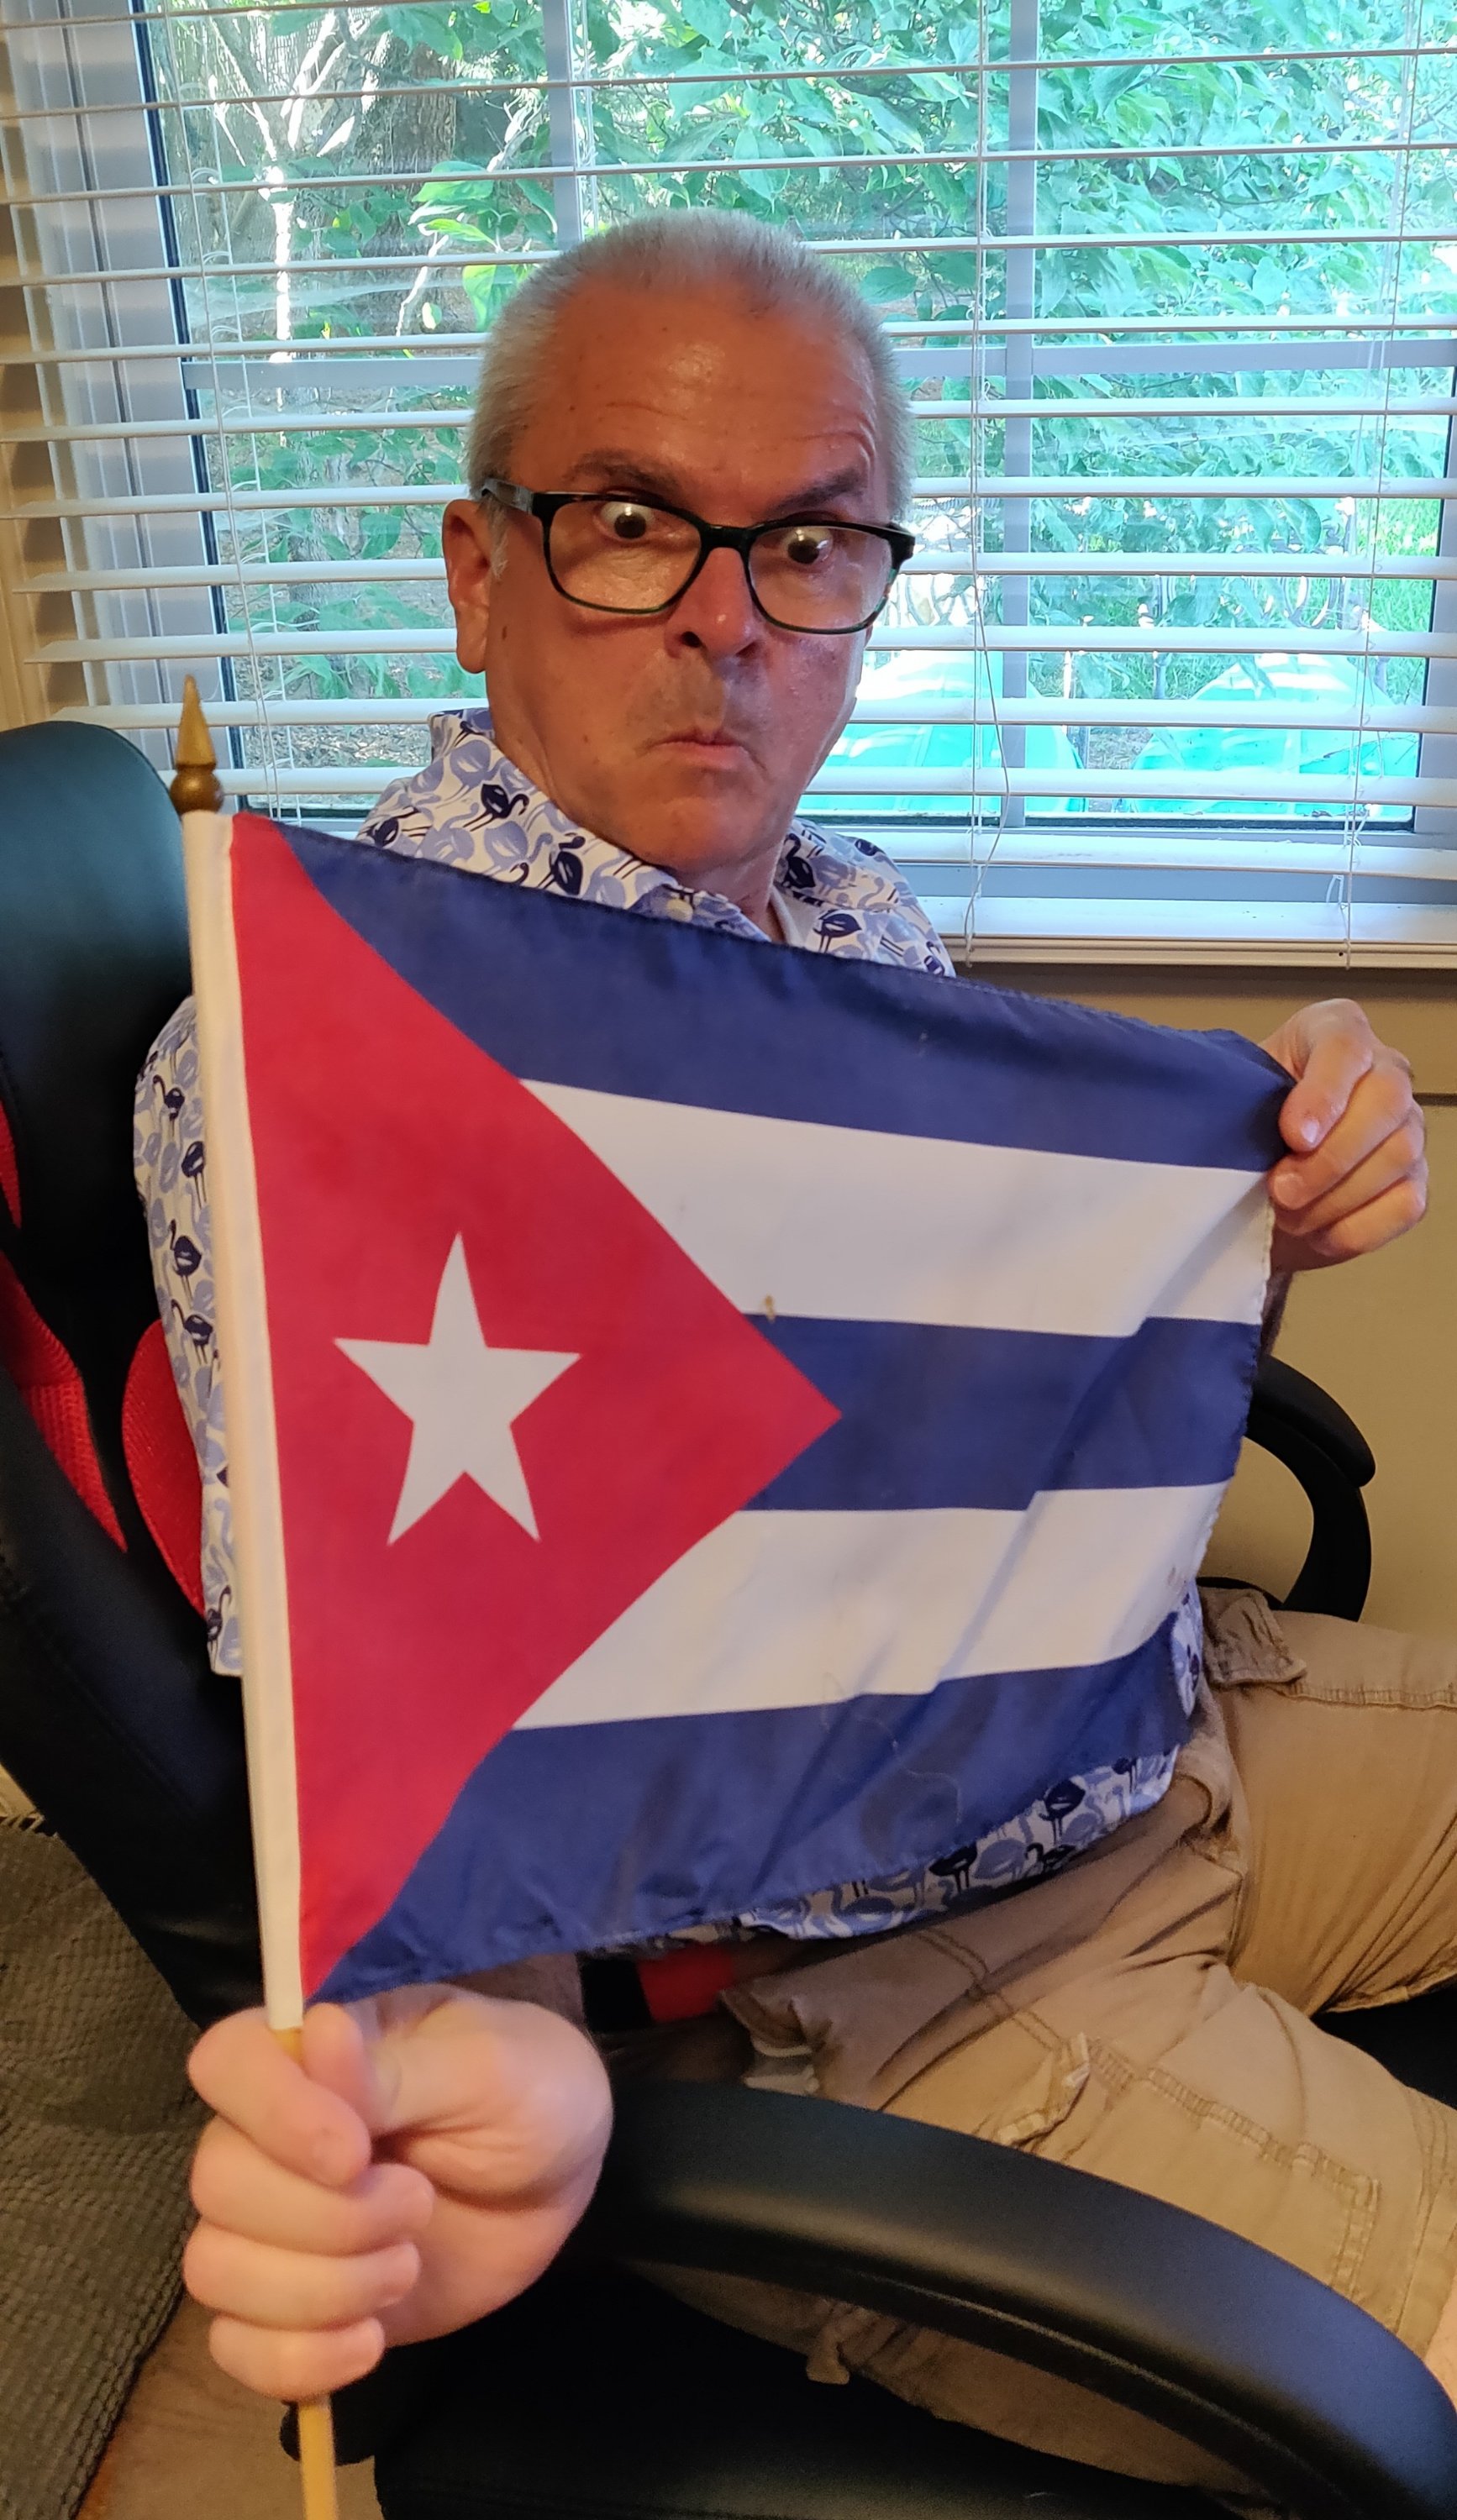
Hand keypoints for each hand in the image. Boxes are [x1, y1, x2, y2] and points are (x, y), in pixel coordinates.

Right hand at [185, 1985, 611, 2400]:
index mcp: (310, 2054)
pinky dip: (297, 2359)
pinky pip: (237, 2349)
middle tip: (417, 2203)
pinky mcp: (295, 2308)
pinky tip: (371, 2341)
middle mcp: (270, 2136)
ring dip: (319, 2288)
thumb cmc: (524, 2091)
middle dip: (325, 2216)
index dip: (271, 2113)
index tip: (353, 2153)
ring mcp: (275, 2226)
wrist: (559, 2177)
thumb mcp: (482, 2068)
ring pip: (216, 2269)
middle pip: (215, 2183)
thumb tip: (317, 2031)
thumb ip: (393, 2071)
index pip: (225, 2062)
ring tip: (408, 2266)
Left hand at [1261, 998, 1426, 1273]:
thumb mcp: (1234, 1096)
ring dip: (1335, 1197)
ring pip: (1397, 1155)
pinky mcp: (1413, 1180)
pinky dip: (1355, 1227)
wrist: (1256, 1173)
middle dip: (1330, 1157)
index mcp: (1334, 1031)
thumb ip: (1242, 1099)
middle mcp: (1383, 1071)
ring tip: (1288, 1211)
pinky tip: (1317, 1230)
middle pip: (1386, 1102)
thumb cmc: (1247, 1123)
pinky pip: (1404, 1204)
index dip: (1323, 1094)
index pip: (1345, 1046)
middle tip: (1281, 1189)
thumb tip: (1255, 1137)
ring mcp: (1406, 1127)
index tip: (1293, 1136)